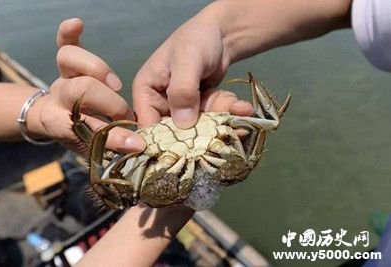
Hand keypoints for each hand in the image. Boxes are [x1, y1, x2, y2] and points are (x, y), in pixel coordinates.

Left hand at [31, 19, 144, 153]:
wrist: (56, 119)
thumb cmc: (79, 134)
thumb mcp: (92, 146)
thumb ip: (113, 143)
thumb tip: (139, 145)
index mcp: (58, 123)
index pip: (85, 129)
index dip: (113, 136)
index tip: (136, 142)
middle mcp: (57, 97)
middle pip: (80, 89)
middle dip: (110, 102)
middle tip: (125, 115)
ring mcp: (62, 77)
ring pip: (69, 60)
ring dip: (97, 69)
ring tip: (115, 85)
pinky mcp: (67, 62)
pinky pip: (65, 43)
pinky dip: (69, 33)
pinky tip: (78, 24)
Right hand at [132, 6, 252, 128]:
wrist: (221, 34)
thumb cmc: (196, 40)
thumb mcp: (188, 60)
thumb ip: (182, 90)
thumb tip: (183, 124)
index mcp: (146, 92)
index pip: (148, 125)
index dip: (164, 140)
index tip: (188, 147)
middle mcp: (161, 104)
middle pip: (175, 132)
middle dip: (201, 132)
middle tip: (224, 132)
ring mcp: (181, 108)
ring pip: (199, 127)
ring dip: (221, 121)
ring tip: (242, 111)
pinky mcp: (200, 109)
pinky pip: (213, 118)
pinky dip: (229, 113)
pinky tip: (244, 109)